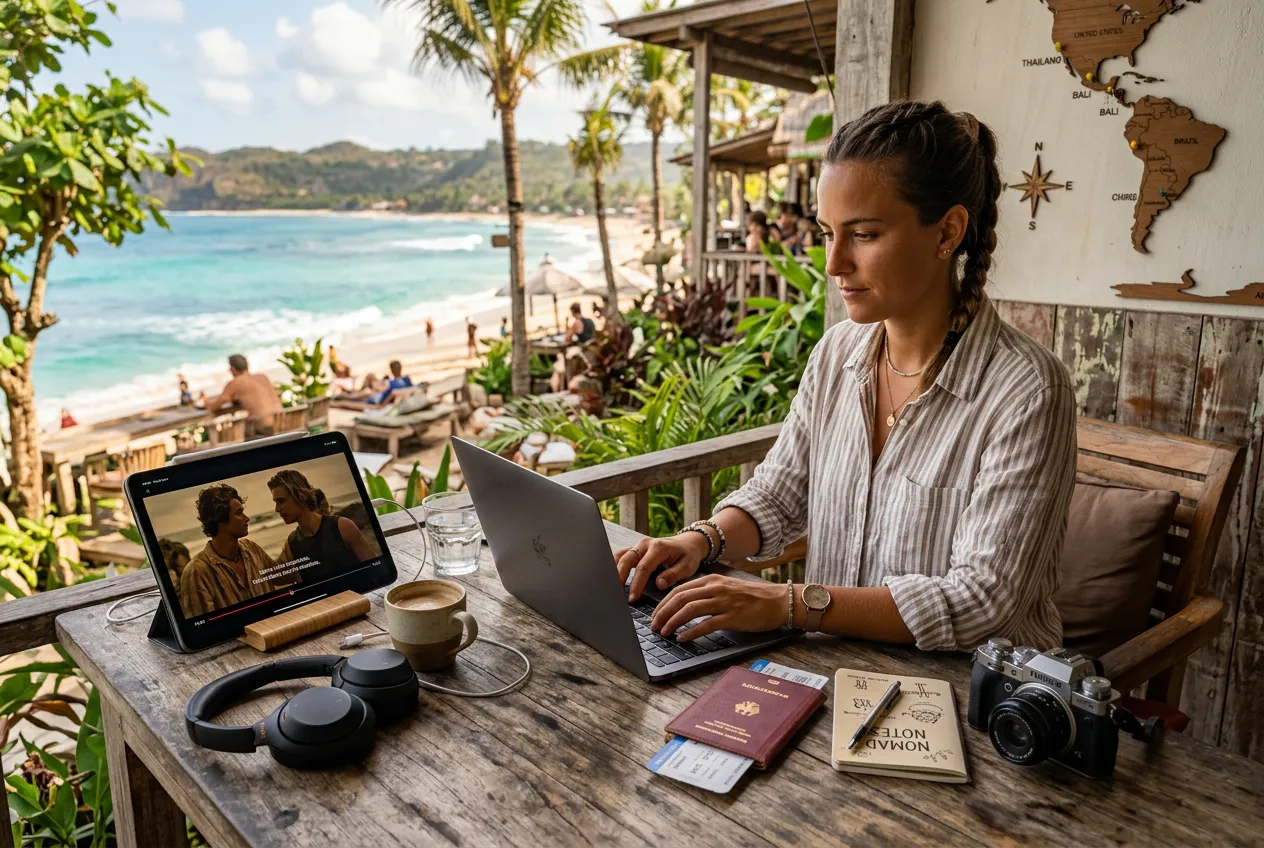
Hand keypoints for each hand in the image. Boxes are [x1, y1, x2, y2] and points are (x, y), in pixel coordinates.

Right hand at [614, 533, 708, 601]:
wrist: (687, 543)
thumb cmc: (688, 556)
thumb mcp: (687, 566)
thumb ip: (673, 575)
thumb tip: (659, 584)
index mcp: (659, 547)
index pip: (643, 567)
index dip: (636, 584)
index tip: (632, 598)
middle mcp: (646, 543)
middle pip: (626, 560)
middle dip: (619, 577)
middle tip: (617, 595)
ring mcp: (638, 545)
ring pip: (620, 556)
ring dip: (614, 571)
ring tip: (612, 588)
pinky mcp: (635, 549)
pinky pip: (621, 555)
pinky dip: (614, 566)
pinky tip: (612, 579)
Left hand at [651, 574, 786, 641]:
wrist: (779, 601)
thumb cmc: (754, 598)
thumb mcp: (727, 588)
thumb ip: (708, 593)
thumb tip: (685, 605)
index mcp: (712, 580)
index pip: (680, 589)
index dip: (663, 603)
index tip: (655, 614)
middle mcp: (716, 588)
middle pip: (680, 598)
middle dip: (663, 613)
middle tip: (654, 625)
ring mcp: (724, 602)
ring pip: (689, 610)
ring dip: (673, 622)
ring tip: (664, 632)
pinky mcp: (733, 617)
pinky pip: (706, 624)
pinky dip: (691, 632)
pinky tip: (682, 638)